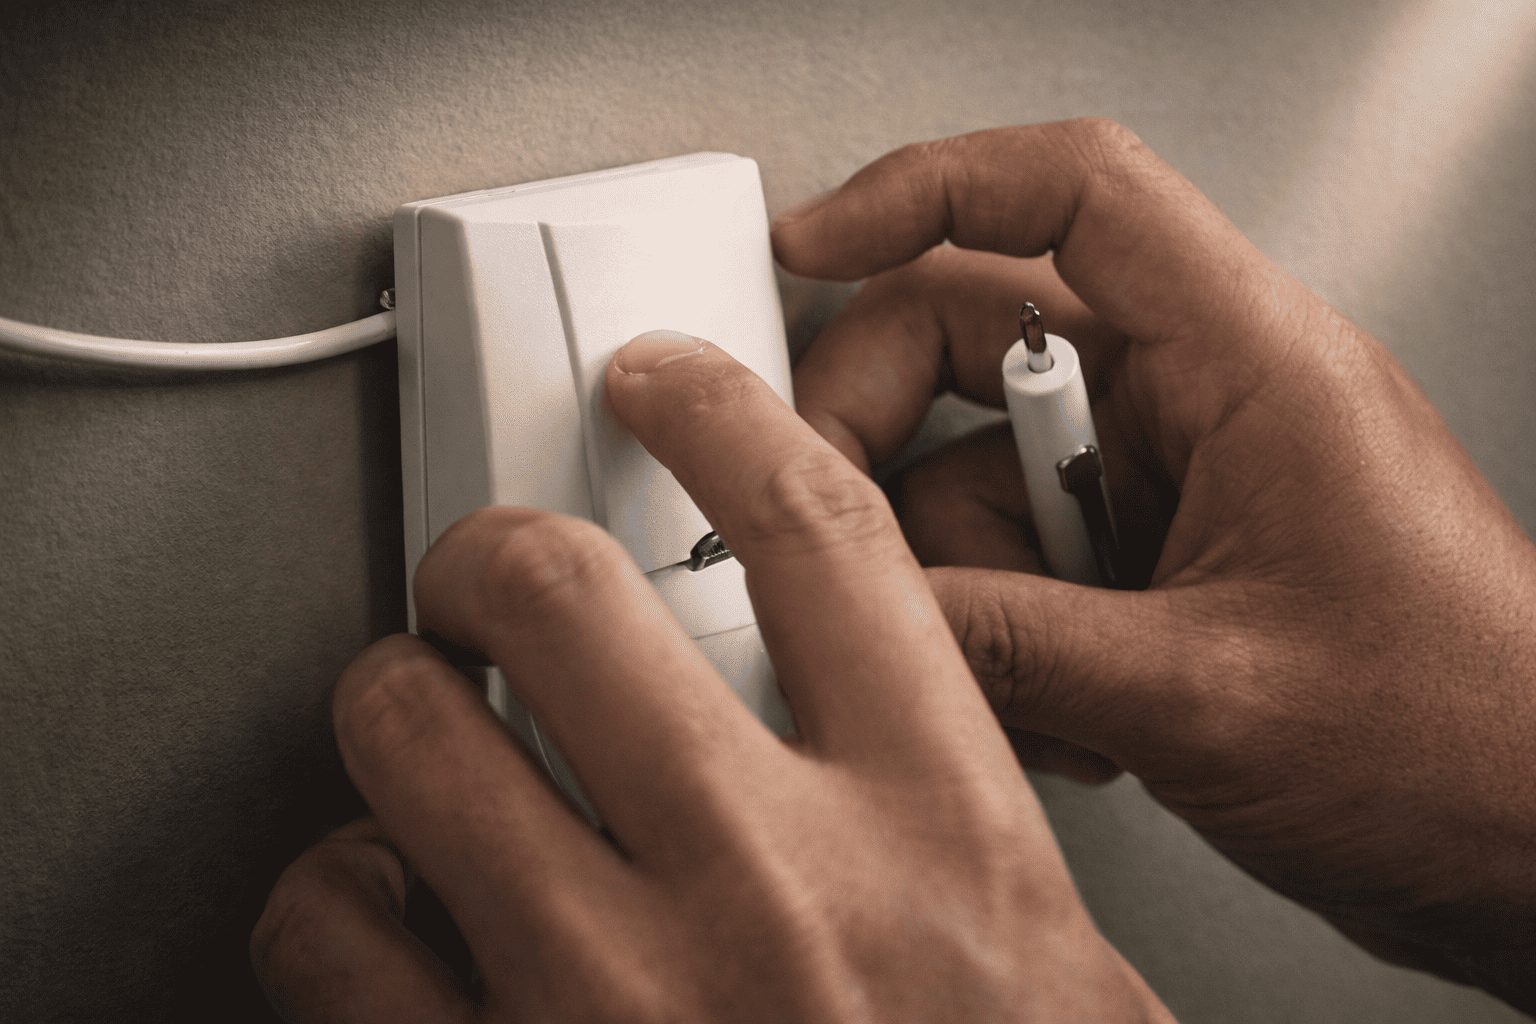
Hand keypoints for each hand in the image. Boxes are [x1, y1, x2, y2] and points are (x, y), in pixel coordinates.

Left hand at [250, 332, 1173, 1020]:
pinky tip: (392, 913)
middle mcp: (774, 892)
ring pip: (411, 734)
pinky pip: (330, 928)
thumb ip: (960, 826)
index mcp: (942, 836)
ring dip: (398, 711)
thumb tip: (879, 704)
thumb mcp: (1047, 968)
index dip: (725, 413)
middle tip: (490, 577)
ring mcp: (612, 998)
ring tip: (428, 735)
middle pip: (561, 591)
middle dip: (495, 554)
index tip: (664, 381)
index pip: (823, 535)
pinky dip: (335, 896)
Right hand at [772, 119, 1535, 1008]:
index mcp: (1248, 364)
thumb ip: (1008, 643)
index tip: (811, 240)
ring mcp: (1169, 484)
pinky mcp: (1150, 559)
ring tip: (1044, 696)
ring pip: (979, 478)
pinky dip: (1007, 634)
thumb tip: (863, 605)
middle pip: (975, 340)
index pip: (1071, 194)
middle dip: (886, 443)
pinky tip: (1075, 716)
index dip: (922, 191)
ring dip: (968, 590)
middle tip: (841, 528)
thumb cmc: (1463, 743)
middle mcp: (1201, 402)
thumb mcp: (1203, 697)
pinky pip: (1017, 558)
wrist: (1534, 848)